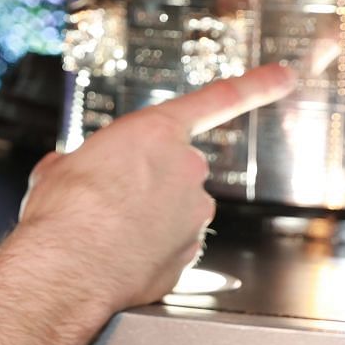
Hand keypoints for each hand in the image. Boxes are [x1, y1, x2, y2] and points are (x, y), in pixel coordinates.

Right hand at [15, 62, 295, 332]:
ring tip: (103, 234)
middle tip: (104, 201)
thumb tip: (70, 173)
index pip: (218, 100)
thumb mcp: (58, 169)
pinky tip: (115, 257)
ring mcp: (194, 214)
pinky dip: (147, 252)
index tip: (286, 76)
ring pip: (173, 211)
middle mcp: (186, 168)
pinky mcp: (190, 254)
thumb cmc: (64, 214)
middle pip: (174, 169)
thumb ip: (82, 163)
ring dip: (145, 219)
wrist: (68, 268)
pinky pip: (169, 247)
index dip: (257, 85)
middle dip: (146, 183)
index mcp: (155, 132)